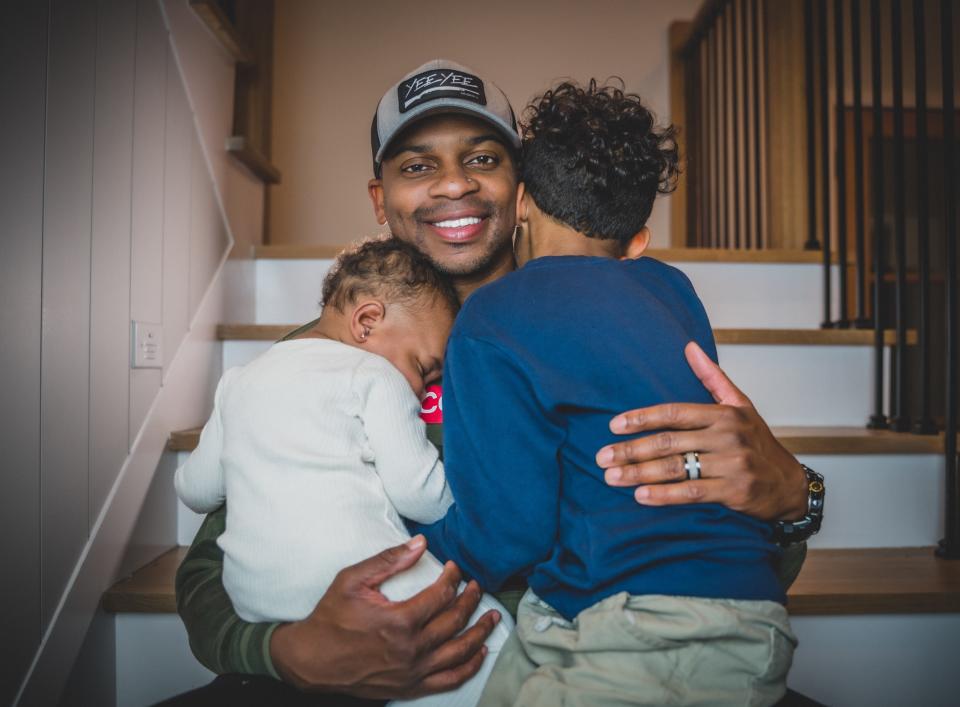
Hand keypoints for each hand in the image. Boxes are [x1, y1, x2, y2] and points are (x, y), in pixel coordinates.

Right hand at [270, 535, 499, 697]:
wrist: (311, 660)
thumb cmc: (330, 617)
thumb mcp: (352, 580)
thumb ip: (389, 560)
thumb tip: (420, 542)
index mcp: (399, 621)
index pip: (441, 595)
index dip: (452, 578)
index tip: (454, 568)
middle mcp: (411, 649)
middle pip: (455, 621)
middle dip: (470, 600)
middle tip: (475, 587)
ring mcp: (412, 672)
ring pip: (459, 652)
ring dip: (480, 632)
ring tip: (492, 617)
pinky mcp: (409, 686)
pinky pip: (449, 680)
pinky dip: (468, 667)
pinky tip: (479, 653)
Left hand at [596, 342, 807, 521]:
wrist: (789, 484)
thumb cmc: (757, 442)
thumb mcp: (740, 405)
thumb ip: (712, 377)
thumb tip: (689, 346)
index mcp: (724, 413)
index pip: (674, 412)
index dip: (642, 418)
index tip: (615, 425)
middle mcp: (728, 436)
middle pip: (669, 442)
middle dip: (631, 450)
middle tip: (602, 457)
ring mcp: (732, 464)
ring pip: (676, 468)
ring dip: (639, 473)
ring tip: (612, 477)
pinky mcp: (734, 491)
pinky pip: (692, 492)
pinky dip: (664, 495)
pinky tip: (640, 495)